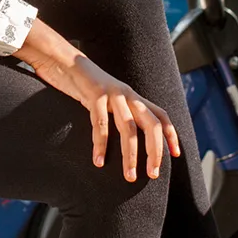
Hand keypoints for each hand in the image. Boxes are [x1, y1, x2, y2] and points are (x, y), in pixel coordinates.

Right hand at [16, 19, 179, 181]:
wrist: (63, 60)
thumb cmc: (86, 88)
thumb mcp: (110, 102)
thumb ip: (121, 116)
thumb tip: (129, 143)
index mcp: (134, 98)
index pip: (160, 115)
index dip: (170, 134)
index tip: (175, 155)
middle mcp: (128, 95)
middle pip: (151, 124)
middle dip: (155, 151)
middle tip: (153, 174)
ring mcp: (113, 94)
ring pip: (129, 128)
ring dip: (131, 155)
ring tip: (129, 176)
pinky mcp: (95, 94)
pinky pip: (101, 124)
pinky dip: (101, 145)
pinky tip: (99, 162)